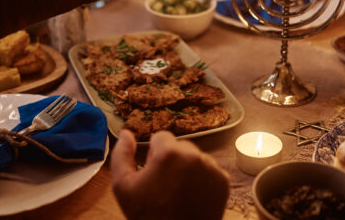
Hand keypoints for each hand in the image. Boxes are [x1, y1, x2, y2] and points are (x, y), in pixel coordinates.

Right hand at [111, 129, 228, 219]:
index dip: (154, 155)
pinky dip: (202, 179)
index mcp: (170, 153)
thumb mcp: (123, 187)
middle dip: (172, 160)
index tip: (153, 173)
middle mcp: (194, 156)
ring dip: (187, 168)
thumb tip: (127, 133)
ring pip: (195, 158)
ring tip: (179, 192)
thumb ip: (121, 155)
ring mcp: (211, 169)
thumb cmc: (148, 216)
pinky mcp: (223, 182)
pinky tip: (192, 196)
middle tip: (164, 185)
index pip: (161, 137)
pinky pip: (209, 171)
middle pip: (180, 146)